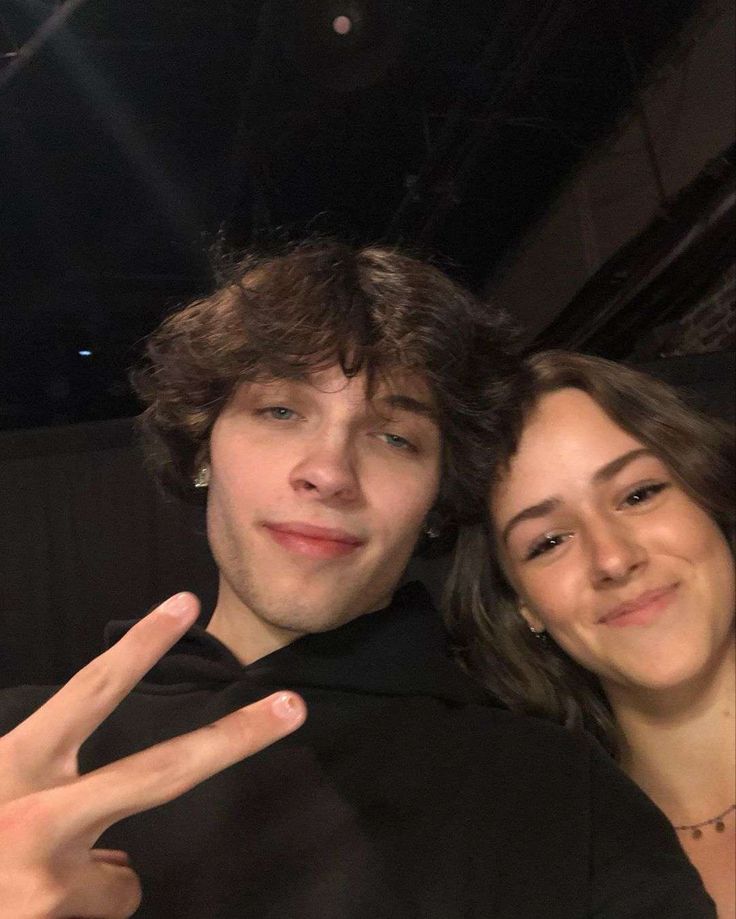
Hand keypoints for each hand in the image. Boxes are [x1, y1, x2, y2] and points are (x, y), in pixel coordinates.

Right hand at [0, 593, 305, 918]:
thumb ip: (41, 794)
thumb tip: (117, 854)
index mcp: (14, 766)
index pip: (87, 692)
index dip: (139, 646)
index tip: (186, 603)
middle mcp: (35, 816)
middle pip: (160, 773)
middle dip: (236, 738)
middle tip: (295, 706)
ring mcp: (47, 879)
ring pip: (121, 882)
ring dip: (89, 888)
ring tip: (26, 894)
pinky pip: (104, 911)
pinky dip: (79, 917)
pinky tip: (34, 915)